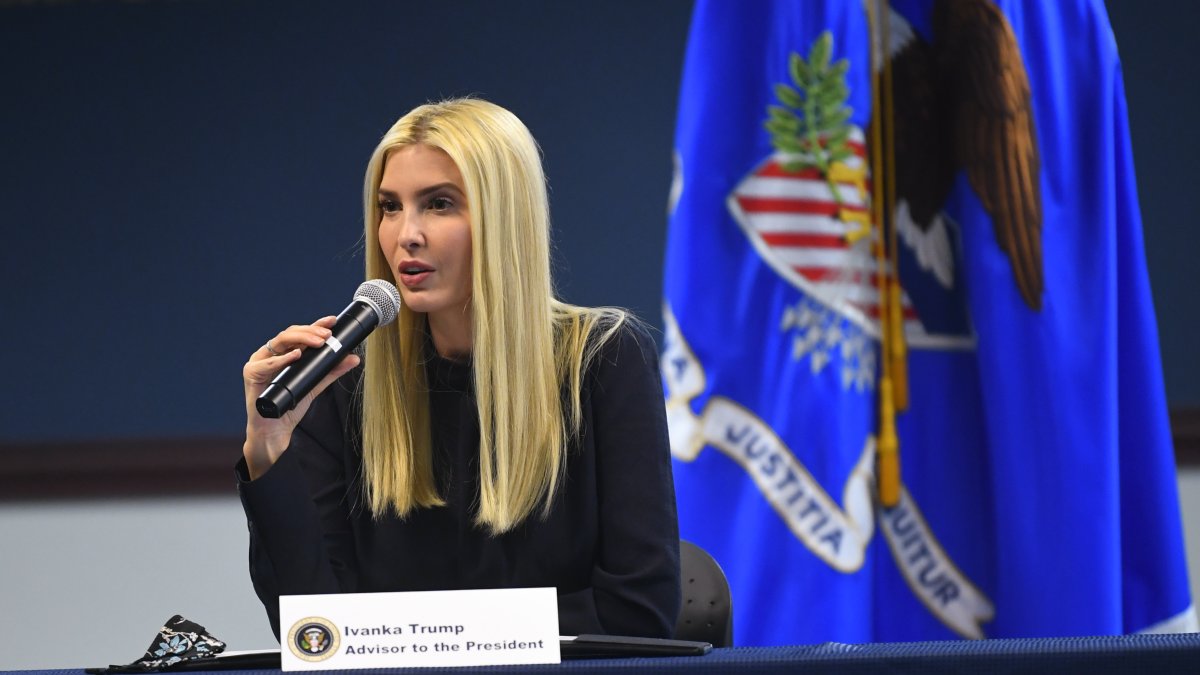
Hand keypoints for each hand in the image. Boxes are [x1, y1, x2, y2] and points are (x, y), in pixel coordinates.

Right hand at [242, 316, 360, 478]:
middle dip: (310, 331)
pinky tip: (295, 355)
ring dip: (300, 339)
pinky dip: (282, 358)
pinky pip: (266, 363)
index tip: (332, 321)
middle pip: (290, 334)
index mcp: (284, 353)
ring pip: (279, 342)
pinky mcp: (251, 374)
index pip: (300, 334)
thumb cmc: (290, 407)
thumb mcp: (315, 385)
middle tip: (328, 335)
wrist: (275, 431)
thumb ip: (331, 371)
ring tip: (318, 342)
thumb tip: (354, 358)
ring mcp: (260, 362)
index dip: (315, 325)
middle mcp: (271, 354)